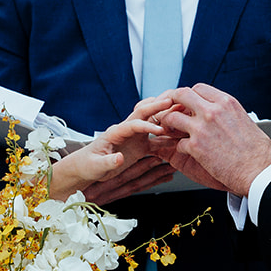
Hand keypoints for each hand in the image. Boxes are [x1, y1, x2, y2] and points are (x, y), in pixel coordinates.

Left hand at [49, 97, 170, 201]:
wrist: (87, 168)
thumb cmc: (88, 165)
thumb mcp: (95, 166)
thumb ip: (108, 162)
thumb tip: (119, 158)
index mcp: (115, 132)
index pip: (133, 124)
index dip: (147, 126)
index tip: (159, 130)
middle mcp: (127, 131)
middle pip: (145, 114)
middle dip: (158, 107)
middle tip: (173, 102)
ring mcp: (135, 138)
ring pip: (153, 124)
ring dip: (167, 119)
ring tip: (183, 115)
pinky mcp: (140, 147)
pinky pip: (157, 141)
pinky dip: (169, 139)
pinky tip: (180, 139)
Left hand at [156, 84, 270, 197]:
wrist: (258, 170)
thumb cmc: (257, 150)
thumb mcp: (245, 120)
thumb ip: (228, 113)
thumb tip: (222, 113)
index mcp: (226, 102)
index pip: (198, 89)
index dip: (190, 96)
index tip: (188, 104)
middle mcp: (212, 111)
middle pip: (181, 95)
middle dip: (173, 102)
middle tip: (171, 111)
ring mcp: (202, 128)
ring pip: (172, 117)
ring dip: (169, 124)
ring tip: (171, 131)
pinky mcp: (196, 146)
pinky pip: (178, 143)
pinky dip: (180, 148)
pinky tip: (187, 152)